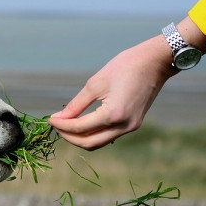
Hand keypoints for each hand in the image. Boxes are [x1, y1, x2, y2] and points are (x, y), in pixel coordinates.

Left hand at [49, 35, 175, 149]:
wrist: (155, 62)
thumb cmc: (124, 67)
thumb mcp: (95, 84)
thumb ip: (76, 105)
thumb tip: (59, 118)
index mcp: (114, 115)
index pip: (80, 128)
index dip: (62, 126)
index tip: (49, 120)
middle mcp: (124, 126)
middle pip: (89, 143)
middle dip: (69, 137)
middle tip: (56, 125)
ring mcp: (130, 127)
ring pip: (99, 142)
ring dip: (80, 137)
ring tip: (66, 125)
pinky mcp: (133, 124)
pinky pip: (108, 136)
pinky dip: (93, 134)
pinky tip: (83, 124)